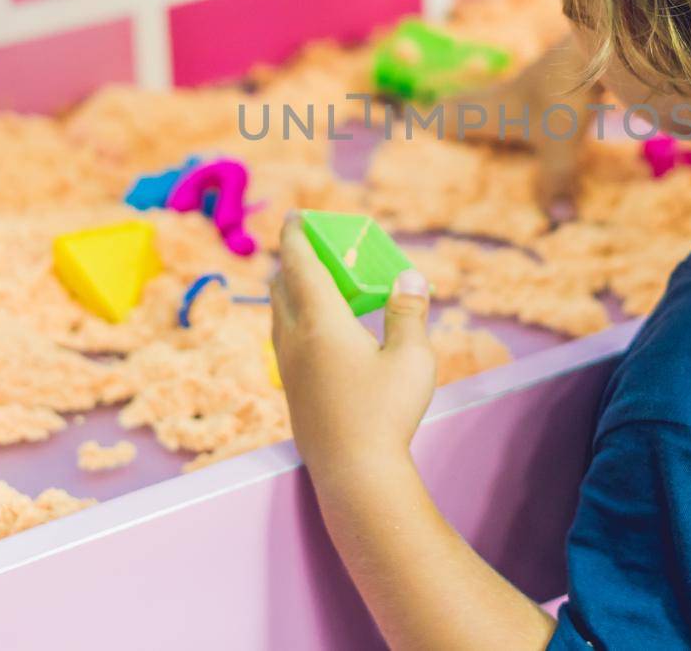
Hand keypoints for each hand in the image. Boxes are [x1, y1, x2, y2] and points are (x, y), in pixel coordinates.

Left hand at [270, 214, 435, 480]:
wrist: (355, 474)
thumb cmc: (387, 413)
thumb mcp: (411, 357)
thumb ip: (409, 312)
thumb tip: (408, 276)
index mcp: (321, 322)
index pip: (301, 265)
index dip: (296, 236)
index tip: (294, 216)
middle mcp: (296, 340)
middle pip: (282, 287)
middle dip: (292, 261)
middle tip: (312, 248)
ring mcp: (289, 368)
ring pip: (279, 315)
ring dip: (290, 290)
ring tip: (310, 283)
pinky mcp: (292, 392)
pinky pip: (284, 339)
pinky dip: (294, 318)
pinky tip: (314, 331)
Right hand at [443, 35, 599, 220]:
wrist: (595, 47)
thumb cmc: (564, 97)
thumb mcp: (560, 146)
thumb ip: (556, 181)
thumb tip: (558, 220)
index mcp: (494, 110)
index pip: (454, 116)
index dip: (432, 121)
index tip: (410, 122)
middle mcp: (506, 93)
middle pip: (470, 100)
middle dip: (453, 108)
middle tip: (436, 110)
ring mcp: (531, 78)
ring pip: (497, 92)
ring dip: (484, 101)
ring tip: (481, 110)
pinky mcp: (554, 72)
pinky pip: (526, 89)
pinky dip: (519, 98)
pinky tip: (533, 101)